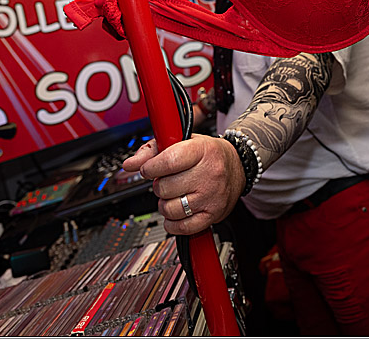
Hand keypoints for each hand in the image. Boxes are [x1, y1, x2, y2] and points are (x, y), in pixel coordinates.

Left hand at [121, 135, 245, 235]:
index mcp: (201, 151)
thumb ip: (152, 149)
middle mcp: (209, 174)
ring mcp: (211, 196)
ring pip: (170, 209)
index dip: (150, 168)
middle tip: (167, 181)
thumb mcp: (183, 141)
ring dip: (165, 204)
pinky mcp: (212, 215)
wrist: (238, 166)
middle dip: (159, 185)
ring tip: (173, 196)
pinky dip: (173, 223)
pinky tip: (177, 212)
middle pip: (165, 187)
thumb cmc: (208, 153)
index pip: (167, 162)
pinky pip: (182, 227)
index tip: (149, 169)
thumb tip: (130, 164)